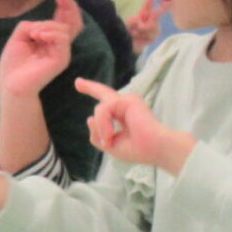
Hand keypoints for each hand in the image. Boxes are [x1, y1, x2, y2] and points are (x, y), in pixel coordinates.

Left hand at [0, 0, 83, 99]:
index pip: (63, 22)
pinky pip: (63, 39)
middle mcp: (58, 46)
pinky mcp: (61, 60)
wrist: (11, 84)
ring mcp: (61, 53)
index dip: (65, 8)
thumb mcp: (19, 37)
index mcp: (48, 41)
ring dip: (48, 26)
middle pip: (73, 24)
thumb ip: (31, 25)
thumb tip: (41, 25)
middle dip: (69, 7)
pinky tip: (39, 36)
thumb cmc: (12, 65)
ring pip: (65, 29)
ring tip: (34, 34)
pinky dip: (51, 33)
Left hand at [76, 78, 192, 170]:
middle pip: (104, 93)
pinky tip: (110, 134)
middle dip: (89, 87)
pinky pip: (104, 109)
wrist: (154, 149)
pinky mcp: (128, 100)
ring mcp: (127, 101)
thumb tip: (89, 118)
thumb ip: (98, 133)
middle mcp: (125, 105)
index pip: (106, 104)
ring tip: (108, 140)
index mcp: (122, 115)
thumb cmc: (137, 149)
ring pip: (99, 110)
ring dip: (101, 127)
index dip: (94, 96)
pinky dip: (104, 124)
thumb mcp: (110, 144)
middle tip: (77, 82)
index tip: (80, 86)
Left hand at [126, 0, 162, 52]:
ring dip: (141, 30)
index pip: (148, 3)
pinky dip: (143, 36)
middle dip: (163, 8)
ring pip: (151, 26)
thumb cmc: (129, 31)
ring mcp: (155, 27)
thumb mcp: (128, 24)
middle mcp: (151, 18)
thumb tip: (142, 25)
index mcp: (144, 13)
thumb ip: (134, 22)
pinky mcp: (155, 36)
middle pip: (157, 13)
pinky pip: (150, 34)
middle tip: (161, 8)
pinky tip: (140, 38)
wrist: (131, 45)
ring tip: (135, 33)